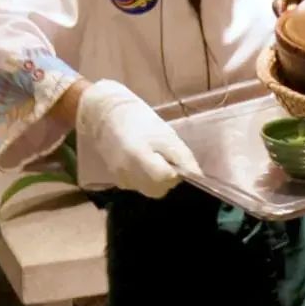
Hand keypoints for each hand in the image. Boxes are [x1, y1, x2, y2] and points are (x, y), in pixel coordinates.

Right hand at [75, 80, 200, 198]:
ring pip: (150, 190)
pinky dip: (146, 179)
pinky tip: (143, 162)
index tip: (176, 162)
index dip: (176, 173)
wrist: (106, 116)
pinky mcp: (118, 181)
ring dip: (157, 180)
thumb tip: (198, 177)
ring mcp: (122, 179)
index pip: (167, 179)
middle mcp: (129, 172)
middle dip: (168, 179)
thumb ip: (182, 157)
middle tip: (166, 159)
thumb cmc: (140, 120)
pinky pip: (139, 186)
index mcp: (140, 157)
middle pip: (159, 189)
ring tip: (154, 158)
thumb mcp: (166, 134)